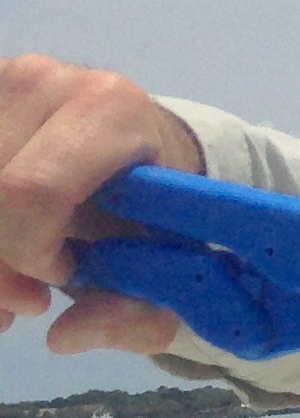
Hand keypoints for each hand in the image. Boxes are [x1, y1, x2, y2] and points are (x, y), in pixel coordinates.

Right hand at [0, 54, 206, 356]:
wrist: (145, 147)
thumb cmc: (155, 206)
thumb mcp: (165, 260)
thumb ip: (132, 310)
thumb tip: (64, 337)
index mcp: (109, 107)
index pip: (31, 193)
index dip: (31, 252)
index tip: (62, 276)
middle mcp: (46, 79)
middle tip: (27, 301)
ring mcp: (2, 81)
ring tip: (8, 288)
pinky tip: (0, 258)